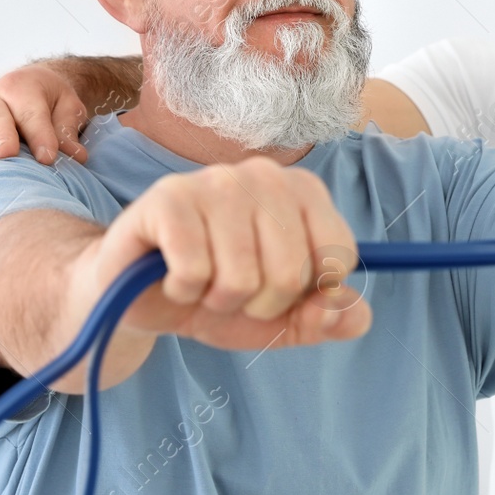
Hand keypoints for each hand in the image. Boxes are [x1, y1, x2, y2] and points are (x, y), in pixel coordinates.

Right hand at [0, 64, 88, 178]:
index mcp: (23, 90)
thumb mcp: (67, 107)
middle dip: (0, 136)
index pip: (33, 115)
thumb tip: (75, 156)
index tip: (49, 159)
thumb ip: (67, 129)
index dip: (41, 137)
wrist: (34, 84)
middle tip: (5, 154)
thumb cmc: (52, 100)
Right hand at [79, 156, 371, 352]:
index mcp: (302, 192)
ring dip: (217, 300)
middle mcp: (264, 175)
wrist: (138, 294)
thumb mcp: (280, 318)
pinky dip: (183, 291)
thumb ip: (327, 318)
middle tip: (230, 290)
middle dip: (259, 304)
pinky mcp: (167, 198)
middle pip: (291, 274)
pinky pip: (195, 271)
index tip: (278, 288)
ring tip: (201, 281)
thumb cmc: (216, 294)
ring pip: (242, 277)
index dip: (308, 294)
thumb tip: (355, 314)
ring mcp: (215, 181)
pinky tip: (171, 273)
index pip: (339, 257)